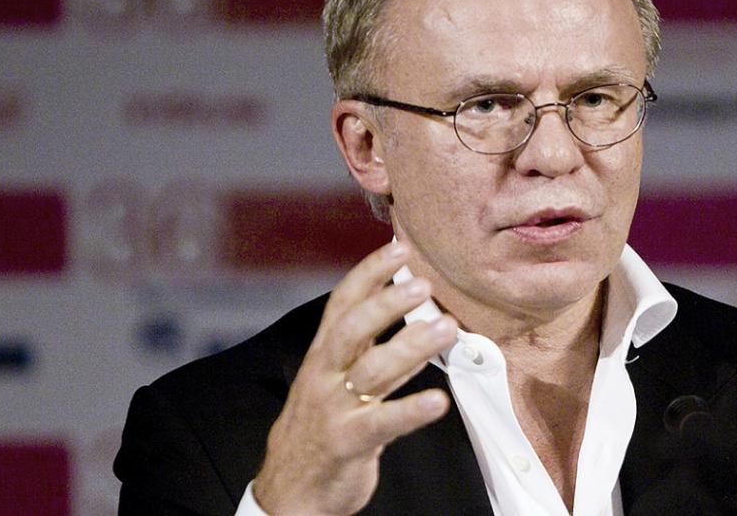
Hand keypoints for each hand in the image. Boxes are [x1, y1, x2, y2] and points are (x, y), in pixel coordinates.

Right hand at [253, 241, 457, 514]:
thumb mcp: (340, 379)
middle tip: (424, 285)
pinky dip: (411, 410)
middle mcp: (326, 374)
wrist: (290, 487)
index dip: (370, 273)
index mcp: (324, 353)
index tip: (400, 248)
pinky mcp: (347, 442)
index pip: (343, 302)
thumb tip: (419, 317)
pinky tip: (437, 402)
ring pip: (372, 369)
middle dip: (387, 303)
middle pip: (353, 329)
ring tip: (446, 329)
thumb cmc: (322, 425)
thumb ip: (376, 350)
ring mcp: (335, 407)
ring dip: (411, 347)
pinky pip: (381, 422)